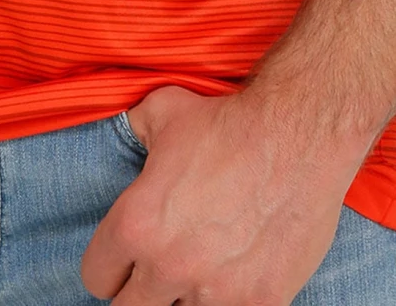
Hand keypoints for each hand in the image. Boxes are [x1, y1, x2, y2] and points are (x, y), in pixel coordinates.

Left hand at [80, 84, 364, 305]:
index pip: (96, 277)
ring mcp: (215, 292)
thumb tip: (128, 132)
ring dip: (184, 298)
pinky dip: (229, 303)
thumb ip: (135, 129)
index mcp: (137, 225)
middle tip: (159, 271)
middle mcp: (168, 266)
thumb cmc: (230, 120)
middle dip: (139, 290)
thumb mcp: (164, 110)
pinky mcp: (259, 303)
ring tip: (199, 274)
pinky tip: (234, 282)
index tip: (125, 259)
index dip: (109, 265)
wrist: (298, 134)